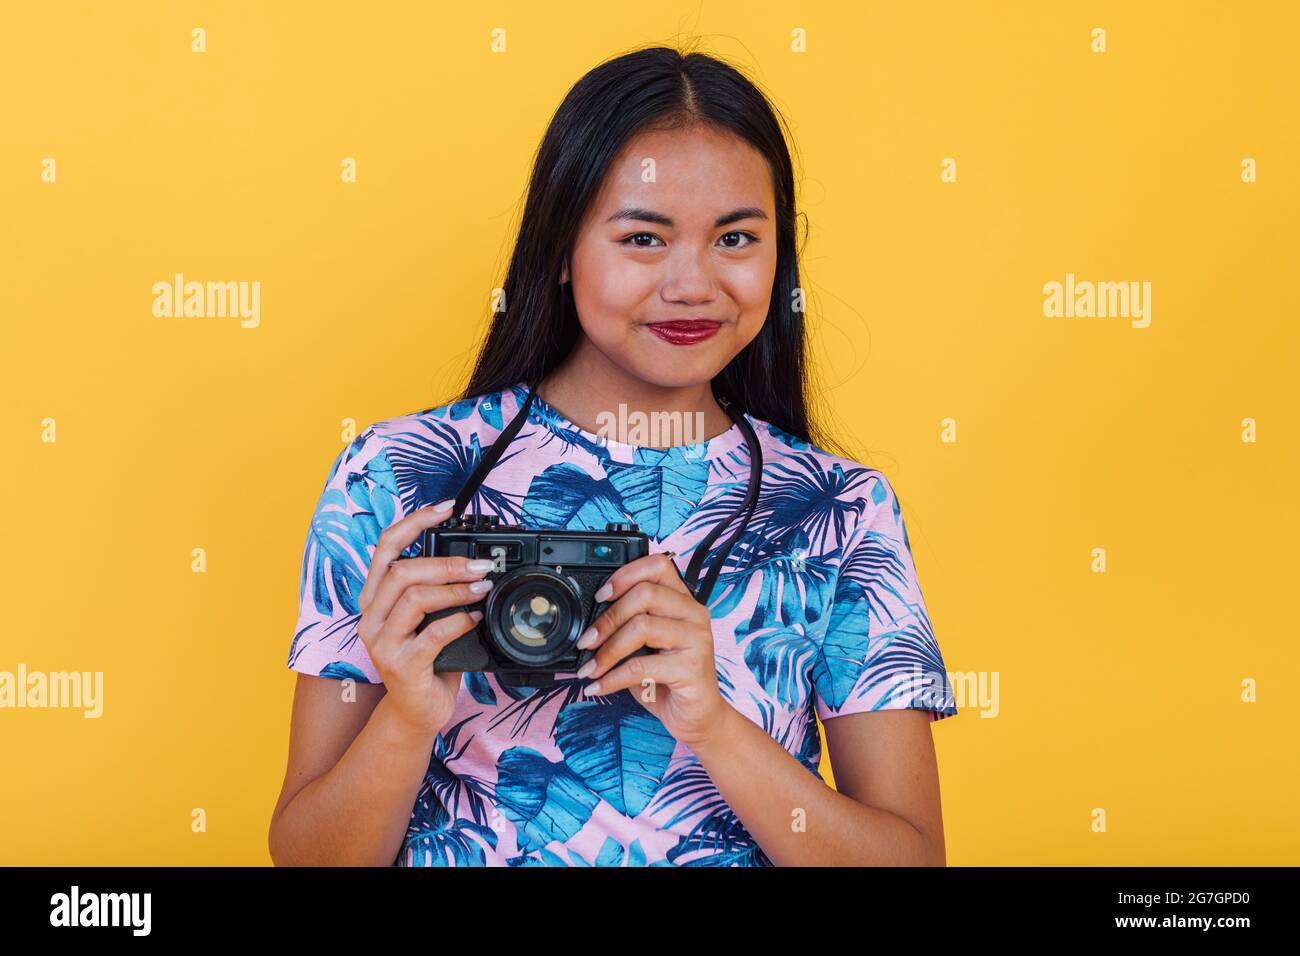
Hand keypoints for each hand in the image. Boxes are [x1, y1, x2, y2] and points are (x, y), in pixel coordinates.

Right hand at [355, 499, 495, 737]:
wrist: (416, 711)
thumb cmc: (425, 659)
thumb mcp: (425, 619)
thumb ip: (434, 590)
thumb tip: (472, 561)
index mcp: (375, 597)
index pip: (385, 546)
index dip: (415, 522)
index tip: (446, 508)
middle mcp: (372, 616)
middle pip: (402, 571)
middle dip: (446, 562)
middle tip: (481, 565)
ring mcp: (382, 642)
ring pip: (414, 598)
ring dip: (455, 589)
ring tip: (481, 588)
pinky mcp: (401, 666)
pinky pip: (432, 635)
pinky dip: (459, 621)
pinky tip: (475, 619)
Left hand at [574, 552, 730, 748]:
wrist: (698, 717)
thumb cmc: (668, 678)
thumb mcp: (647, 646)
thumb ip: (630, 625)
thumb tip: (589, 623)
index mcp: (684, 601)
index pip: (658, 565)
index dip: (625, 574)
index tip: (600, 596)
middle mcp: (694, 614)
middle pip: (644, 595)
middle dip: (607, 619)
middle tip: (586, 641)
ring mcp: (697, 639)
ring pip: (642, 627)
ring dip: (607, 651)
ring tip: (590, 668)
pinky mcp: (692, 668)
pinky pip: (642, 666)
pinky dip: (613, 678)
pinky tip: (600, 686)